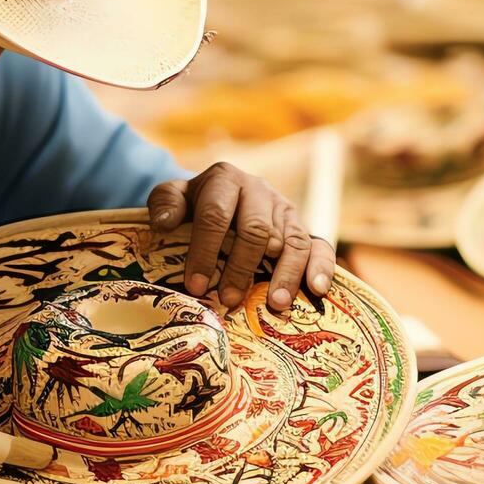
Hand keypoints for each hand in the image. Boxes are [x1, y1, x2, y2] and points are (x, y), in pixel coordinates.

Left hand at [147, 162, 334, 312]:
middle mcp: (258, 190)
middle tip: (229, 300)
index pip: (215, 215)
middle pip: (255, 229)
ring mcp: (283, 208)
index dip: (205, 252)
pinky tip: (317, 289)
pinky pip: (318, 245)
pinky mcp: (301, 227)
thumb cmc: (193, 205)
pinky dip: (321, 267)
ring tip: (276, 304)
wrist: (221, 196)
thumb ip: (164, 203)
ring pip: (291, 239)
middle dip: (241, 268)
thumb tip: (163, 223)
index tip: (197, 285)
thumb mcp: (173, 197)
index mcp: (224, 179)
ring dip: (285, 273)